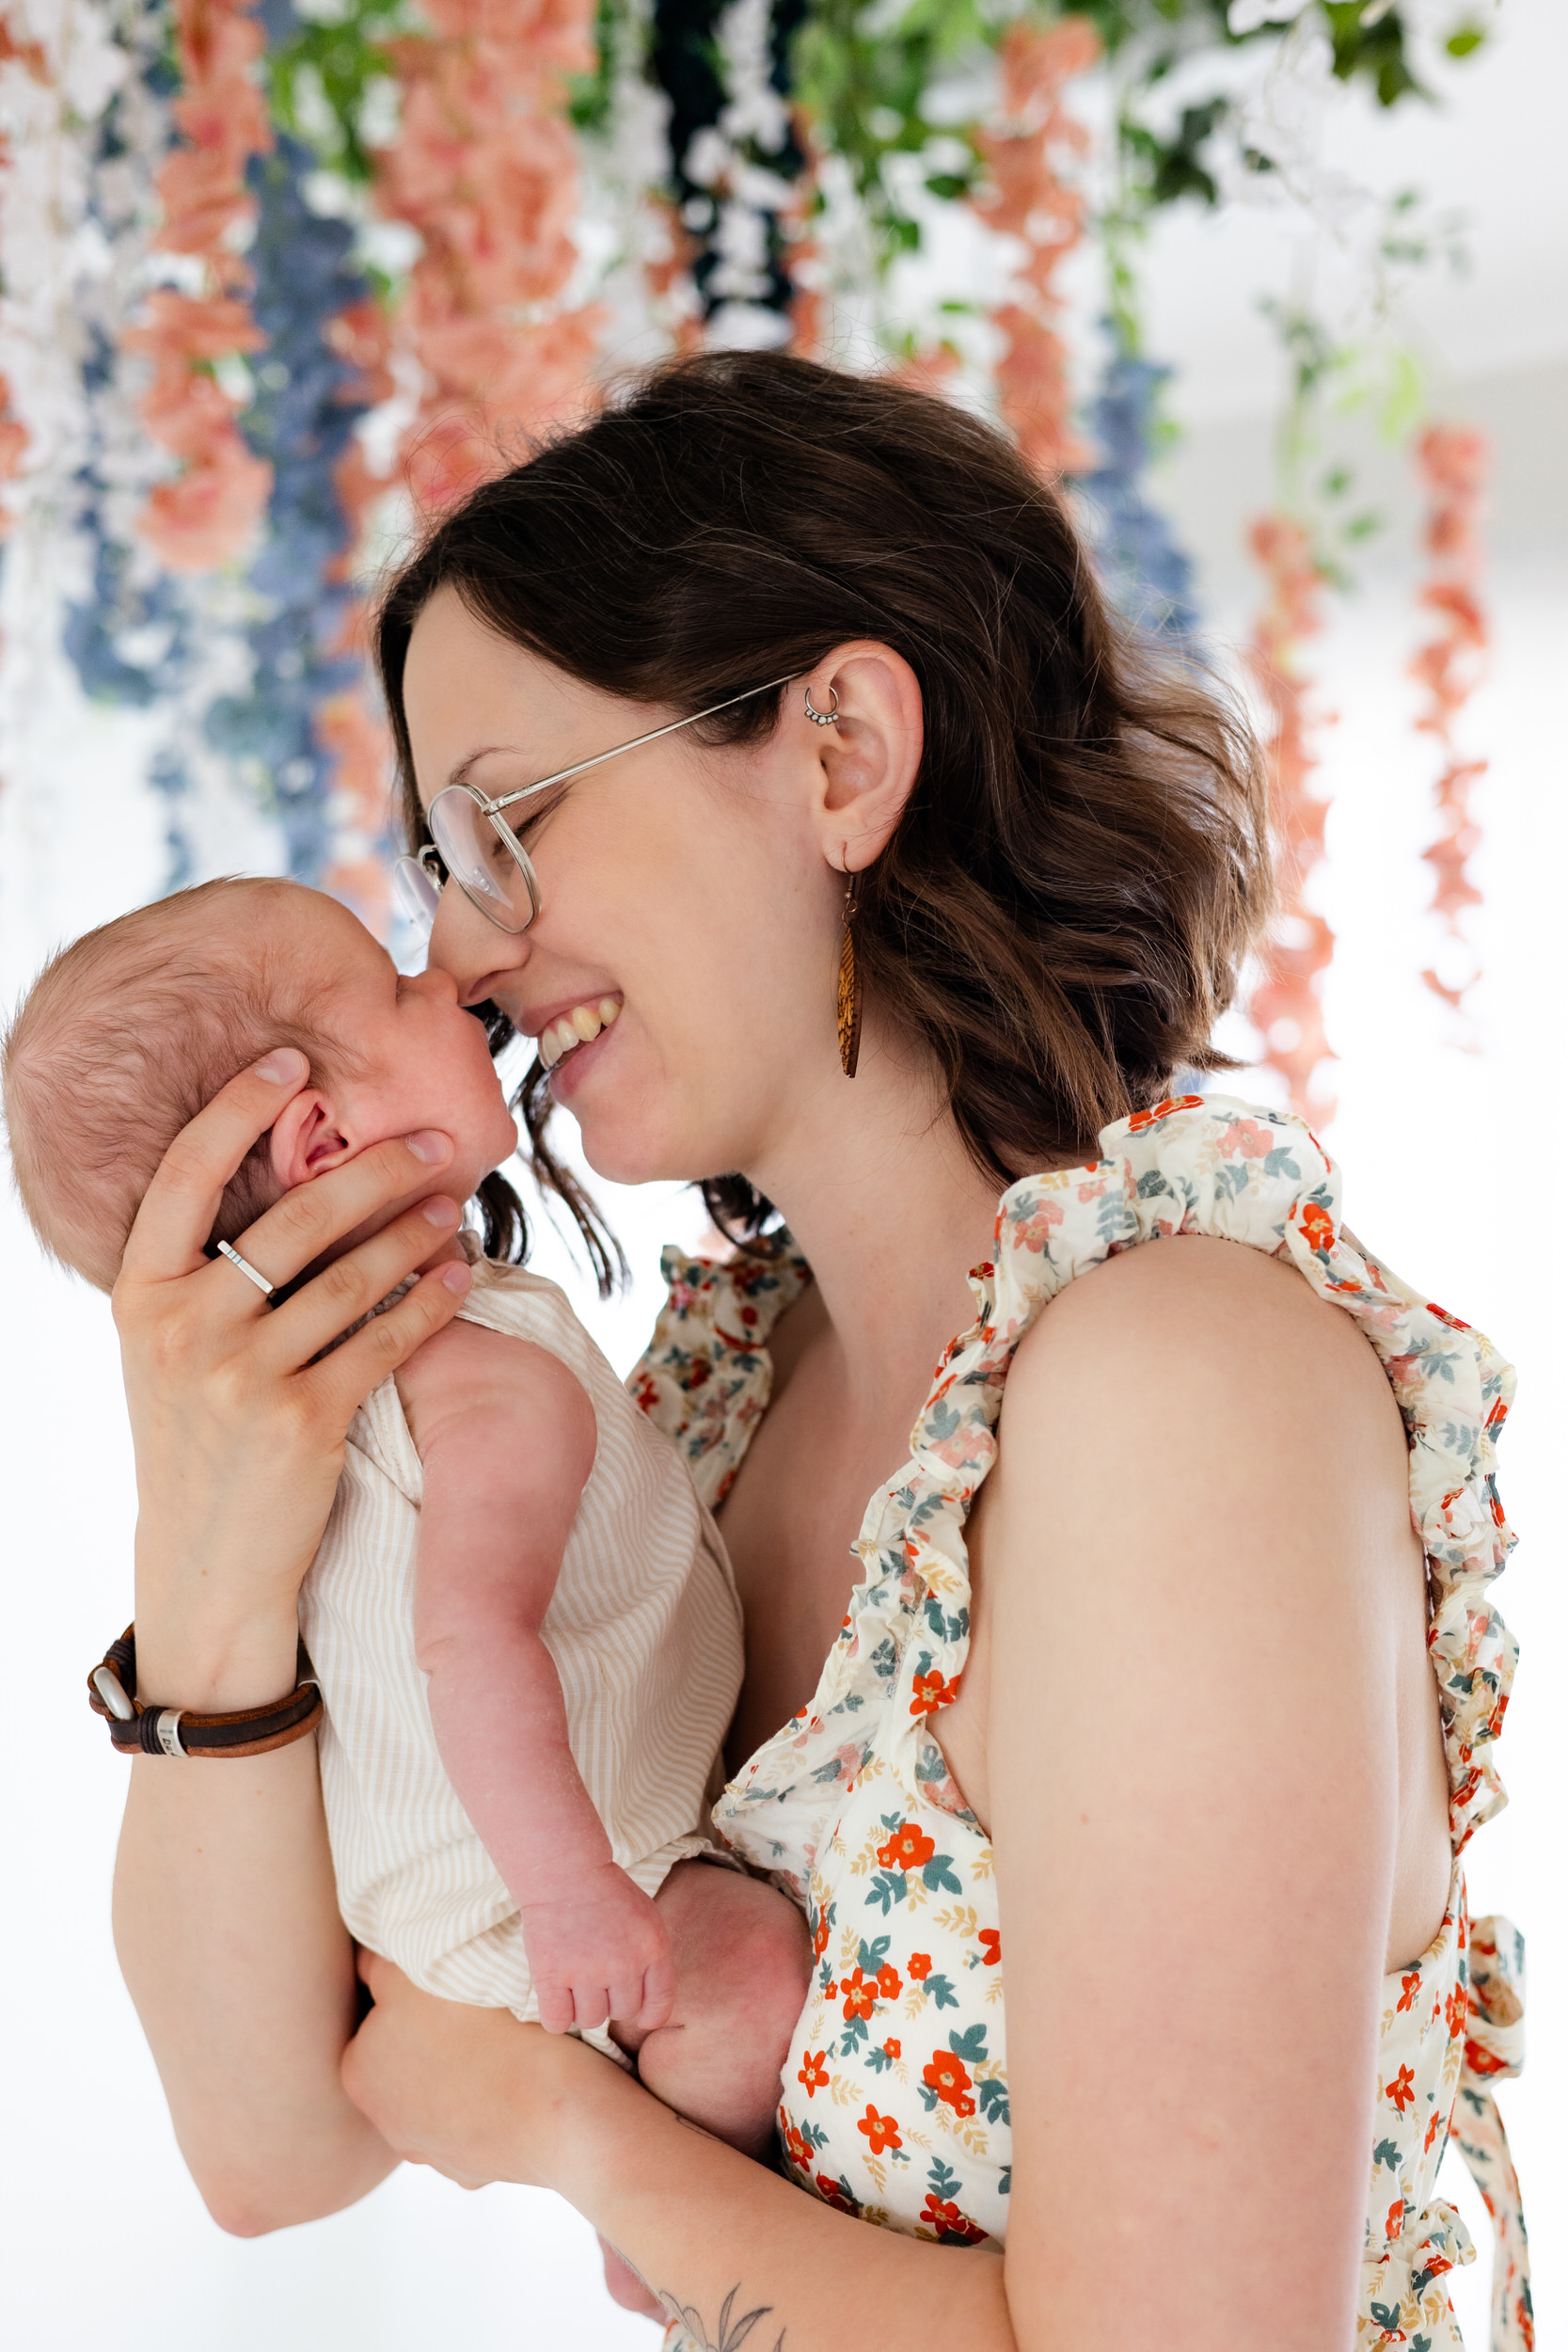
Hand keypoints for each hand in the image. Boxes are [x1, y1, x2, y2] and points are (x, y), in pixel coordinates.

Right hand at [113, 1048, 472, 1705]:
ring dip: (414, 1235)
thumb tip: (284, 1180)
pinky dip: (430, 1306)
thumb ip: (206, 1273)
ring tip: (455, 1207)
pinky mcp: (304, 1421)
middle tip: (434, 1142)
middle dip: (375, 1171)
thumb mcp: (169, 1347)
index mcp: (139, 1293)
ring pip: (351, 1278)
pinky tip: (460, 1280)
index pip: (183, 1174)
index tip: (290, 1058)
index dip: (236, 1108)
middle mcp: (184, 1326)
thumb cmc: (197, 1435)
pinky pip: (384, 1342)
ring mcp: (242, 1375)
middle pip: (293, 1218)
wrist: (204, 1559)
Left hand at [344, 1949, 596, 2190]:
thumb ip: (377, 1967)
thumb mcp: (413, 1978)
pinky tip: (518, 2080)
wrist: (557, 2112)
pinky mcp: (474, 2170)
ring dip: (465, 2068)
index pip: (377, 2015)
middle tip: (474, 2007)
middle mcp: (386, 2124)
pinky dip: (493, 2102)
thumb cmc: (485, 2034)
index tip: (444, 1981)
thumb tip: (362, 1964)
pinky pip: (480, 2119)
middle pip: (409, 2056)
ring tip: (502, 2043)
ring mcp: (433, 2154)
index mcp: (359, 2072)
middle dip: (434, 2032)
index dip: (410, 1990)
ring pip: (446, 2089)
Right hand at [520, 1863, 675, 2036]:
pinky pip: (558, 2023)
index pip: (661, 2003)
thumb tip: (648, 2007)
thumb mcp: (645, 1917)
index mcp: (652, 1947)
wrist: (564, 1870)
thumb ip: (651, 1958)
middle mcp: (624, 1963)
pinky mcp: (552, 1974)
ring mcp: (587, 1971)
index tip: (640, 2016)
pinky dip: (556, 2017)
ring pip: (590, 2020)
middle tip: (596, 1975)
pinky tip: (556, 1997)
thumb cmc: (605, 1894)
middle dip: (610, 2000)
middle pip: (622, 2012)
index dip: (650, 2015)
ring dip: (583, 2008)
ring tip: (575, 1981)